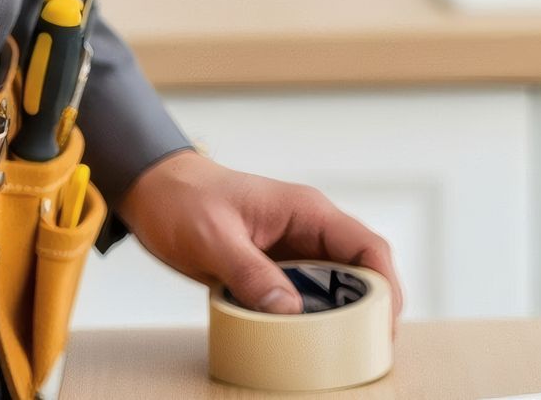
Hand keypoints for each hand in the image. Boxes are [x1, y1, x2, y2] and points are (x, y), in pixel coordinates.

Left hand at [119, 149, 401, 326]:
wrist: (155, 191)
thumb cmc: (184, 201)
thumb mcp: (213, 238)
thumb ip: (249, 272)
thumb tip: (287, 309)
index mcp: (307, 211)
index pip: (366, 246)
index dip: (385, 285)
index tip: (384, 322)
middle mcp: (309, 230)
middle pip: (359, 272)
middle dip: (369, 309)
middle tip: (365, 348)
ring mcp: (294, 250)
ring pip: (335, 288)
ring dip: (338, 317)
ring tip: (337, 350)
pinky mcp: (275, 269)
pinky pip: (305, 296)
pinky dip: (308, 319)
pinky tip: (301, 339)